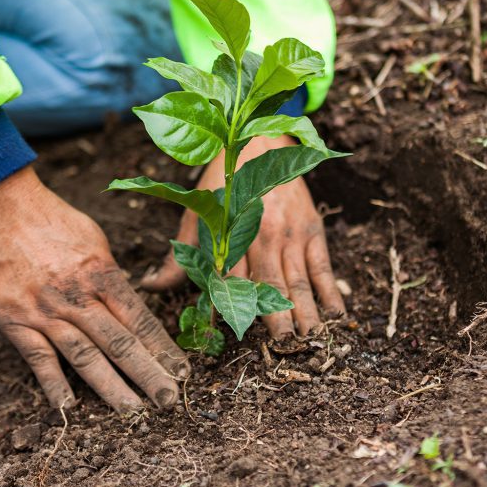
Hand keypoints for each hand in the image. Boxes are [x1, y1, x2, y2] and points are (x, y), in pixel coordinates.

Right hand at [0, 166, 188, 412]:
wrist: (0, 209)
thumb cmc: (53, 221)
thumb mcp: (95, 241)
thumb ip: (111, 276)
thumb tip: (129, 303)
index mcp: (101, 274)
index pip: (140, 320)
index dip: (163, 349)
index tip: (182, 372)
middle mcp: (77, 297)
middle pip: (120, 343)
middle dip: (148, 374)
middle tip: (168, 401)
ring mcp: (46, 312)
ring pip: (84, 357)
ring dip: (110, 387)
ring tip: (132, 411)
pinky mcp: (15, 321)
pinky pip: (39, 359)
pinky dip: (54, 384)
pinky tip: (69, 407)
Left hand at [143, 135, 345, 338]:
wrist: (258, 140)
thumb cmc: (222, 185)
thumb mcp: (195, 216)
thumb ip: (178, 257)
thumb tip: (149, 287)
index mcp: (231, 235)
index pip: (230, 280)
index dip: (233, 308)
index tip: (236, 335)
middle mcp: (262, 236)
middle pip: (270, 284)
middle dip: (277, 317)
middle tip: (284, 346)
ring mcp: (290, 234)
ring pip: (299, 279)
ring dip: (306, 310)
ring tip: (312, 338)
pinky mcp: (312, 229)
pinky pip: (323, 266)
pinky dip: (331, 290)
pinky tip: (336, 314)